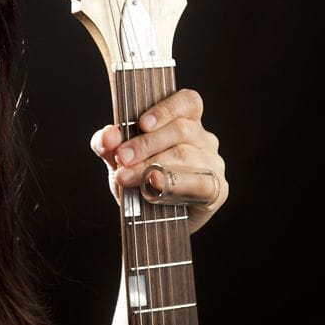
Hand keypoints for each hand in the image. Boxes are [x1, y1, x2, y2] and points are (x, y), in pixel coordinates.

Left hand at [89, 89, 226, 232]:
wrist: (152, 223)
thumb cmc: (139, 182)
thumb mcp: (119, 161)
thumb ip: (110, 146)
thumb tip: (108, 135)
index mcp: (185, 121)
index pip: (187, 102)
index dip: (166, 109)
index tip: (142, 123)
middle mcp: (203, 139)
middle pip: (180, 130)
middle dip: (146, 144)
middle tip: (121, 158)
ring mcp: (213, 163)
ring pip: (186, 155)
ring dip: (151, 165)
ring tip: (126, 177)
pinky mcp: (217, 190)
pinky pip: (199, 183)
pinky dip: (174, 183)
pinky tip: (154, 185)